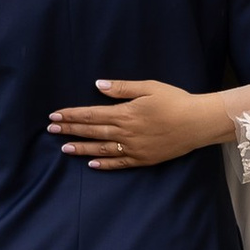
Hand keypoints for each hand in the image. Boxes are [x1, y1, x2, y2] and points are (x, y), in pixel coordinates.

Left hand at [47, 79, 222, 168]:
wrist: (198, 123)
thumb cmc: (175, 100)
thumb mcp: (148, 87)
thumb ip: (122, 88)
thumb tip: (98, 85)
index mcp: (125, 113)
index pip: (91, 115)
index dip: (72, 115)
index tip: (55, 115)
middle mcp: (126, 133)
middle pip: (92, 131)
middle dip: (70, 130)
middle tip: (51, 130)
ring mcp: (134, 148)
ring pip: (102, 149)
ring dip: (81, 148)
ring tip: (64, 148)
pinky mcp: (144, 159)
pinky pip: (119, 163)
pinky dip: (104, 164)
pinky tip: (91, 164)